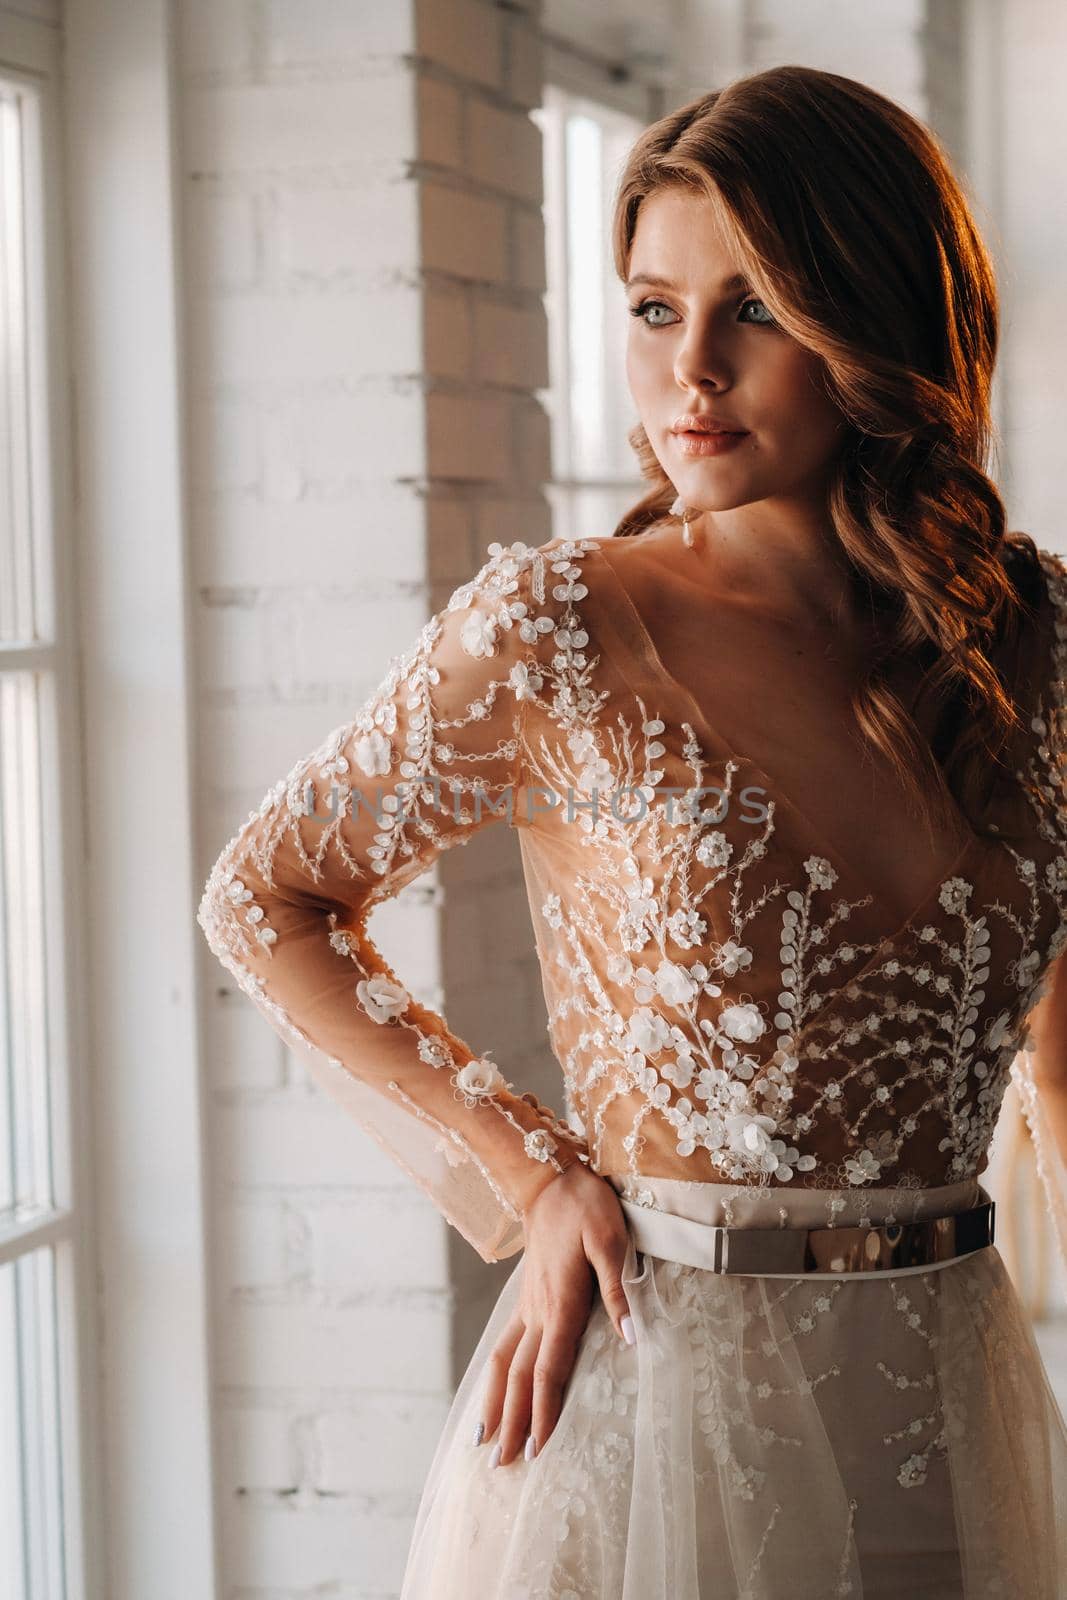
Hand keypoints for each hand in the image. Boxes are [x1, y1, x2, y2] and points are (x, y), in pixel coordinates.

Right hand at [477, 1162, 633, 1467]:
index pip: (550, 1368)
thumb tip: (631, 1339)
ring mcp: (527, 1305)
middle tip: (503, 1467)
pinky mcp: (526, 1298)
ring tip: (484, 1443)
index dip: (544, 1410)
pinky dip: (494, 1376)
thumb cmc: (588, 1206)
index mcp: (561, 1302)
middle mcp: (537, 1310)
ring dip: (494, 1404)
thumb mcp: (613, 1240)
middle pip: (520, 1377)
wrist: (551, 1177)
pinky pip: (503, 1345)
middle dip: (512, 1423)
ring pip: (503, 1363)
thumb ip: (619, 1291)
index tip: (539, 1448)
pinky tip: (492, 1393)